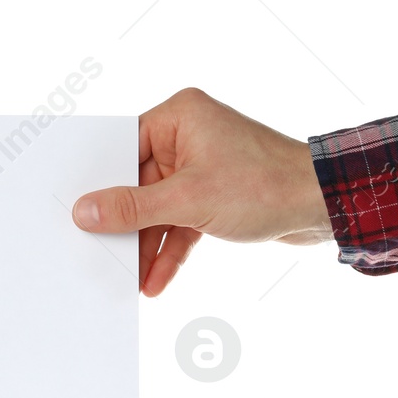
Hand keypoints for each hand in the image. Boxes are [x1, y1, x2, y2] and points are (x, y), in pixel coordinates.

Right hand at [72, 88, 331, 295]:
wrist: (320, 206)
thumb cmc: (264, 185)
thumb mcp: (188, 200)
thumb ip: (133, 208)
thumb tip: (86, 211)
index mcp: (179, 117)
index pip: (122, 146)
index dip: (99, 181)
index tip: (77, 212)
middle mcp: (187, 137)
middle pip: (138, 184)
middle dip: (124, 224)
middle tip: (99, 252)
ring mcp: (201, 168)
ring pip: (159, 210)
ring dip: (148, 245)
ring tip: (130, 279)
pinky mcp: (214, 196)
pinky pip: (181, 224)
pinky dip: (171, 250)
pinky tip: (156, 280)